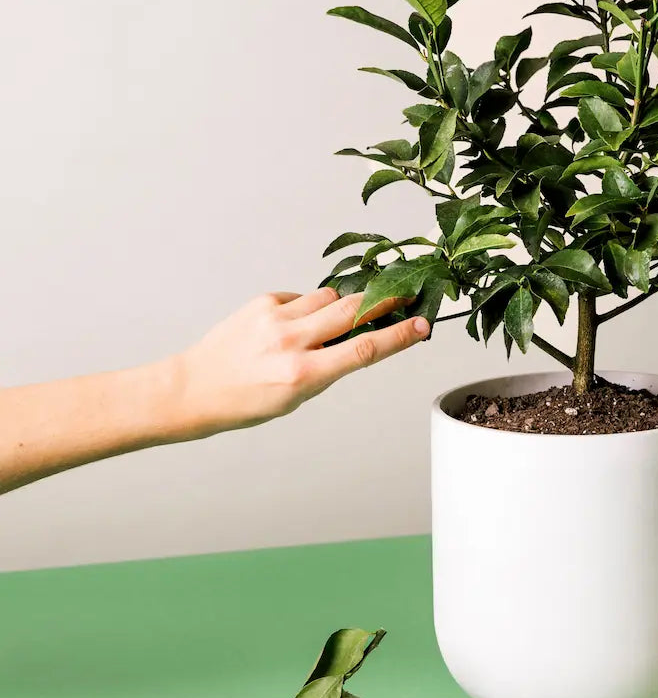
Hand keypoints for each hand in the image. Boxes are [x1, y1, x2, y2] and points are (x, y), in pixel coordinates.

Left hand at [168, 289, 428, 436]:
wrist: (193, 388)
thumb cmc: (245, 401)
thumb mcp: (296, 398)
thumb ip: (330, 367)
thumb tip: (359, 340)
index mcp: (302, 374)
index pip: (364, 350)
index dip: (399, 336)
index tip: (422, 325)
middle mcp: (290, 342)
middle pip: (353, 311)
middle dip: (384, 302)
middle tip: (404, 295)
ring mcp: (273, 318)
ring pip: (329, 297)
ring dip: (342, 305)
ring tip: (334, 322)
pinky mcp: (261, 303)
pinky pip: (301, 297)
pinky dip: (308, 307)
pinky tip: (296, 324)